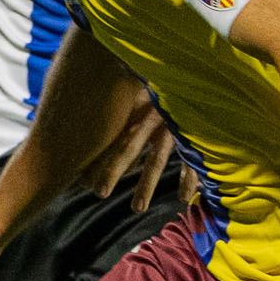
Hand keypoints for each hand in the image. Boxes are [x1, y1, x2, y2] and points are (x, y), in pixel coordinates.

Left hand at [81, 91, 195, 214]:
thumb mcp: (143, 90)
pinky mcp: (194, 131)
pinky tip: (184, 198)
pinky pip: (190, 160)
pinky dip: (187, 179)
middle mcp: (152, 116)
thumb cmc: (165, 82)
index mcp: (136, 107)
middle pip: (129, 146)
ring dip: (145, 185)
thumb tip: (102, 131)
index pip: (114, 134)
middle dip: (113, 170)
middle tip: (99, 193)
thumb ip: (129, 108)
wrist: (198, 71)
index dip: (99, 155)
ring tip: (137, 209)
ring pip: (156, 159)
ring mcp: (173, 125)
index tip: (82, 179)